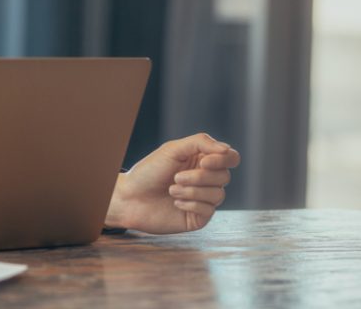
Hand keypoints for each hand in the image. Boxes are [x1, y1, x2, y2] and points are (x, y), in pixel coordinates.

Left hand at [105, 133, 239, 233]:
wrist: (130, 198)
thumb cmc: (149, 171)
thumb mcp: (173, 149)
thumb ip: (201, 143)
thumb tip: (226, 149)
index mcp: (202, 160)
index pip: (230, 158)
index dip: (223, 160)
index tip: (204, 162)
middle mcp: (206, 180)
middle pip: (224, 176)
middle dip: (199, 177)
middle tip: (176, 177)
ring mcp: (203, 199)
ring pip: (218, 194)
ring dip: (192, 191)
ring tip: (171, 190)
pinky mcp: (198, 217)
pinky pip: (209, 210)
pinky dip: (191, 204)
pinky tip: (175, 202)